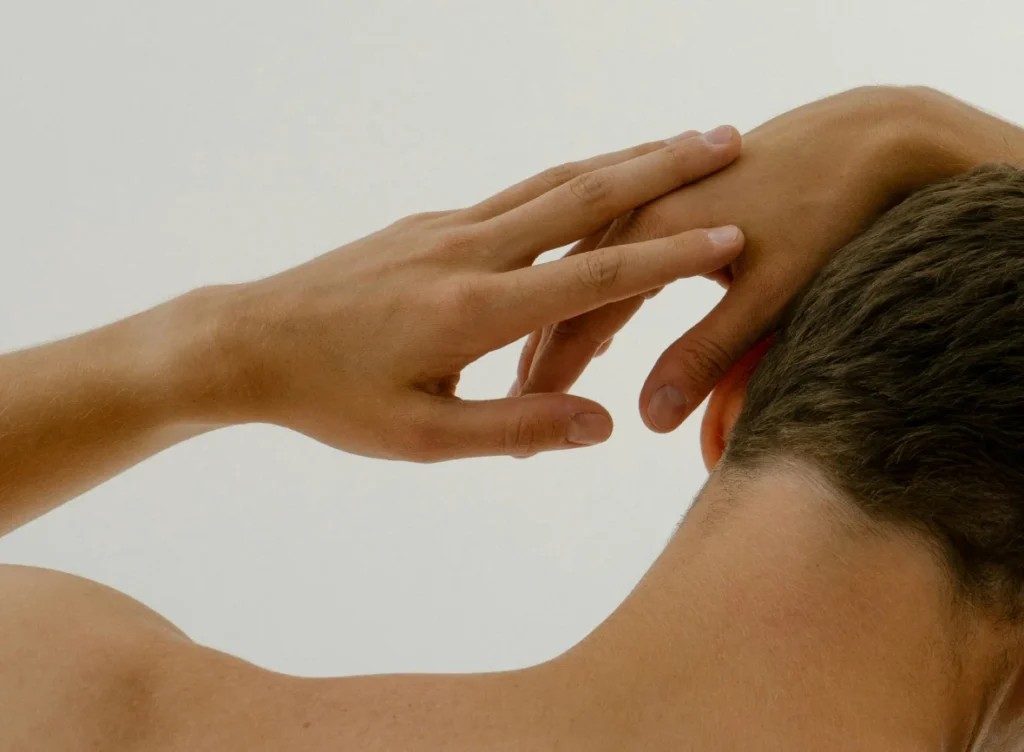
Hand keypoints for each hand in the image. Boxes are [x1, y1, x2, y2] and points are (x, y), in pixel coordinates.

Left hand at [197, 129, 743, 460]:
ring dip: (619, 159)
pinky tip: (590, 182)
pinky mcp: (427, 224)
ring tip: (675, 143)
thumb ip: (517, 427)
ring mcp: (445, 228)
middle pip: (582, 195)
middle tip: (728, 139)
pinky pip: (512, 194)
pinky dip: (568, 180)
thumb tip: (603, 423)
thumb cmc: (332, 399)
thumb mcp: (423, 437)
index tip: (732, 232)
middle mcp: (467, 251)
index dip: (669, 255)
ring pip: (549, 182)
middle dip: (662, 165)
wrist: (249, 341)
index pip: (593, 273)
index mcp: (473, 308)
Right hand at [512, 86, 1011, 432]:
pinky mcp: (671, 202)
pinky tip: (599, 320)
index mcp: (647, 237)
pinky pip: (611, 250)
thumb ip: (706, 355)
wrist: (863, 137)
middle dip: (539, 354)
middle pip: (565, 293)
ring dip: (561, 323)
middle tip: (516, 410)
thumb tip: (650, 419)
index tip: (520, 425)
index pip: (575, 321)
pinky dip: (594, 292)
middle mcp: (636, 214)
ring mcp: (651, 202)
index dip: (546, 377)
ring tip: (539, 375)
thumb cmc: (825, 218)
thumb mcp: (770, 298)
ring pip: (583, 270)